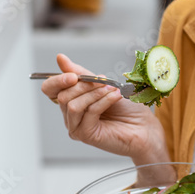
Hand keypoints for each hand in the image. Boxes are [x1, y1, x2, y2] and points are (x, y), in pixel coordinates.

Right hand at [42, 53, 166, 160]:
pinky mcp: (86, 135)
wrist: (145, 128)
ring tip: (112, 89)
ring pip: (73, 104)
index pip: (50, 90)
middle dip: (83, 85)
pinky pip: (88, 112)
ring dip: (94, 93)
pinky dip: (102, 101)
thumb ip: (82, 74)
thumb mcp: (103, 85)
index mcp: (71, 101)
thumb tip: (60, 59)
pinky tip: (115, 97)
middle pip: (62, 96)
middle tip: (103, 81)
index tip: (73, 75)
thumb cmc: (127, 108)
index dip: (57, 80)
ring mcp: (76, 127)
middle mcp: (70, 116)